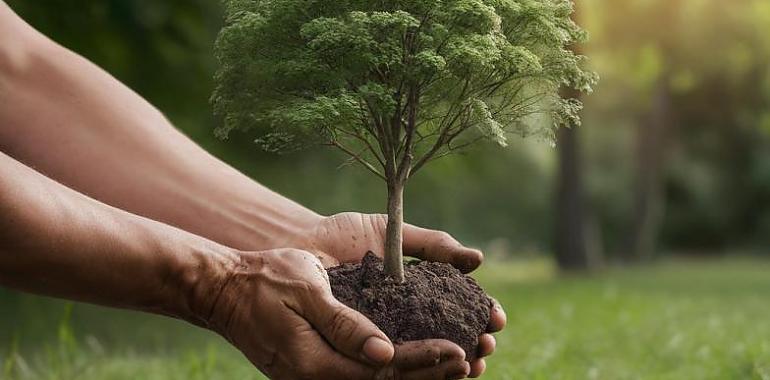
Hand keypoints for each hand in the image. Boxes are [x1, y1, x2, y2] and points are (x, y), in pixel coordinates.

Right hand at [203, 248, 472, 379]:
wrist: (224, 290)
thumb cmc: (265, 279)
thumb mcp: (306, 290)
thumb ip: (344, 324)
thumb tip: (385, 352)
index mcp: (315, 362)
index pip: (383, 370)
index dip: (424, 362)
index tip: (459, 351)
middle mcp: (316, 379)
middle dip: (430, 376)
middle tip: (470, 362)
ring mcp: (313, 379)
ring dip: (417, 378)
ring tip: (456, 368)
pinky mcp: (313, 371)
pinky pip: (360, 377)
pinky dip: (392, 372)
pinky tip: (416, 364)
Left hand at [285, 212, 506, 377]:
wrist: (301, 246)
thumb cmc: (344, 236)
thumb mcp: (393, 234)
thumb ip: (433, 245)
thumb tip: (478, 260)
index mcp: (420, 288)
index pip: (462, 306)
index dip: (482, 314)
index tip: (496, 318)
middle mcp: (409, 315)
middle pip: (453, 337)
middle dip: (475, 346)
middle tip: (486, 347)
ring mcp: (388, 333)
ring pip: (427, 357)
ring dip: (453, 366)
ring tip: (471, 366)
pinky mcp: (363, 348)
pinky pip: (393, 365)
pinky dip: (417, 373)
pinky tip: (437, 375)